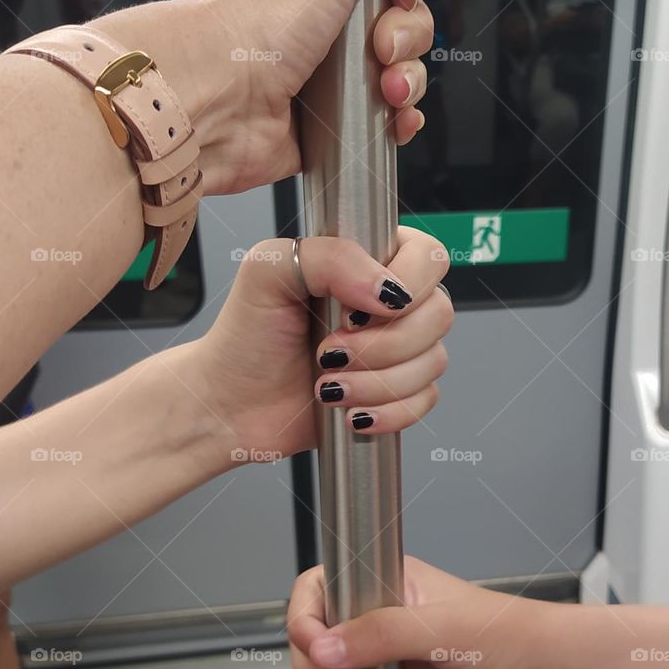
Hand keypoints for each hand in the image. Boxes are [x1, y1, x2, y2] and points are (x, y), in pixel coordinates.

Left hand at [102, 0, 469, 196]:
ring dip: (407, 80)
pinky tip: (390, 116)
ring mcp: (321, 67)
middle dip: (409, 34)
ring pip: (399, 69)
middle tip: (379, 44)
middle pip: (403, 16)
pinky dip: (398, 118)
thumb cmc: (248, 20)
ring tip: (382, 86)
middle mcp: (316, 9)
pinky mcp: (325, 118)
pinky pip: (384, 117)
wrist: (212, 101)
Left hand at [189, 229, 451, 461]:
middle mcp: (389, 302)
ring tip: (328, 385)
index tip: (353, 312)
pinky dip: (388, 411)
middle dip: (383, 344)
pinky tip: (349, 411)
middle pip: (439, 313)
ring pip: (433, 361)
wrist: (230, 403)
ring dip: (377, 381)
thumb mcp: (270, 270)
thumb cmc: (245, 335)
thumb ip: (333, 256)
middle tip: (328, 351)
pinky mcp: (397, 392)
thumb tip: (389, 290)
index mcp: (370, 260)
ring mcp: (398, 349)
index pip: (429, 258)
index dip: (405, 287)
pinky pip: (424, 401)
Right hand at [289, 556, 550, 668]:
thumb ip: (380, 635)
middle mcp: (375, 614)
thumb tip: (322, 648)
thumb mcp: (440, 629)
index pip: (318, 589)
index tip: (316, 651)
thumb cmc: (504, 631)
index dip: (304, 620)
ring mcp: (380, 653)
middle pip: (312, 640)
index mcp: (384, 581)